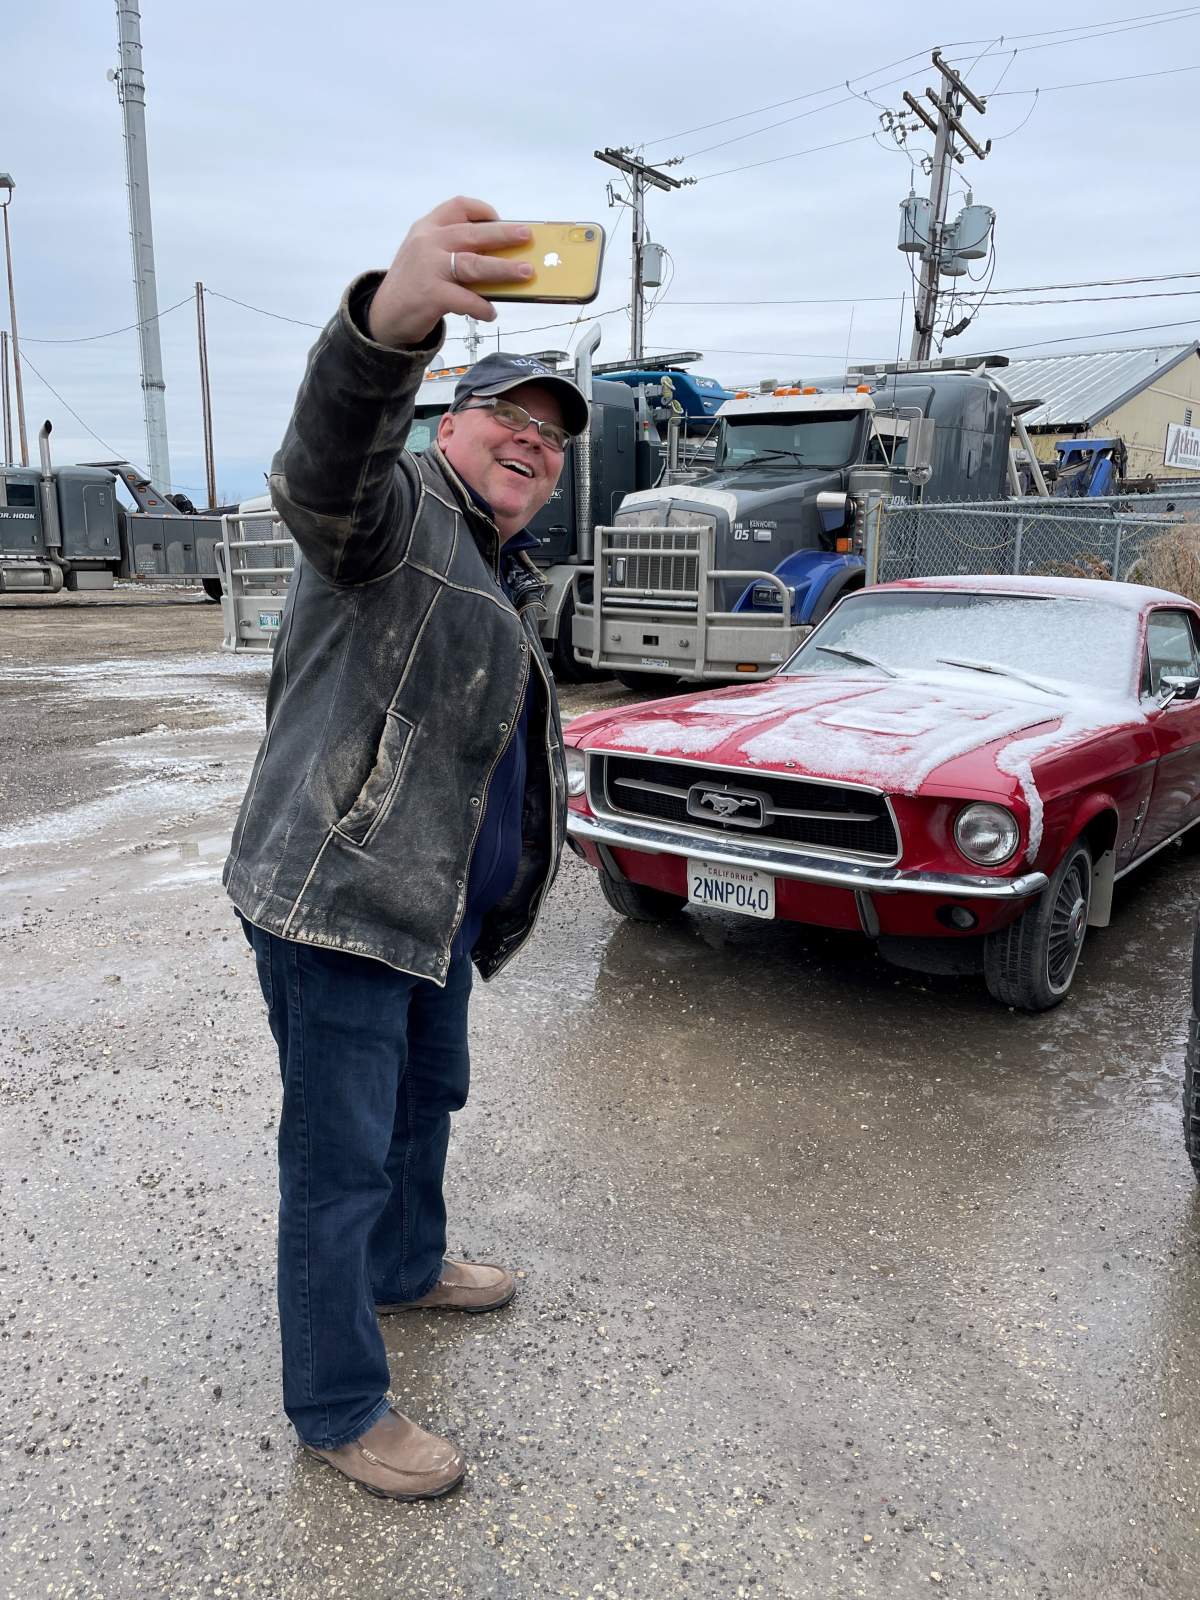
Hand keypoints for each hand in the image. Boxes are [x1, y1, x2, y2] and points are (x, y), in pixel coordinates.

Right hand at [366, 197, 532, 348]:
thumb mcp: (426, 256)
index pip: (458, 207)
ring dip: (503, 269)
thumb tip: (498, 257)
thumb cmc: (413, 284)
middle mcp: (427, 242)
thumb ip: (453, 250)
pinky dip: (481, 306)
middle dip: (504, 234)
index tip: (500, 219)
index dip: (482, 211)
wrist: (384, 315)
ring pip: (474, 264)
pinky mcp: (431, 295)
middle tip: (527, 236)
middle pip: (473, 234)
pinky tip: (491, 313)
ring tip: (525, 272)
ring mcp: (429, 268)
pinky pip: (465, 299)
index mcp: (427, 228)